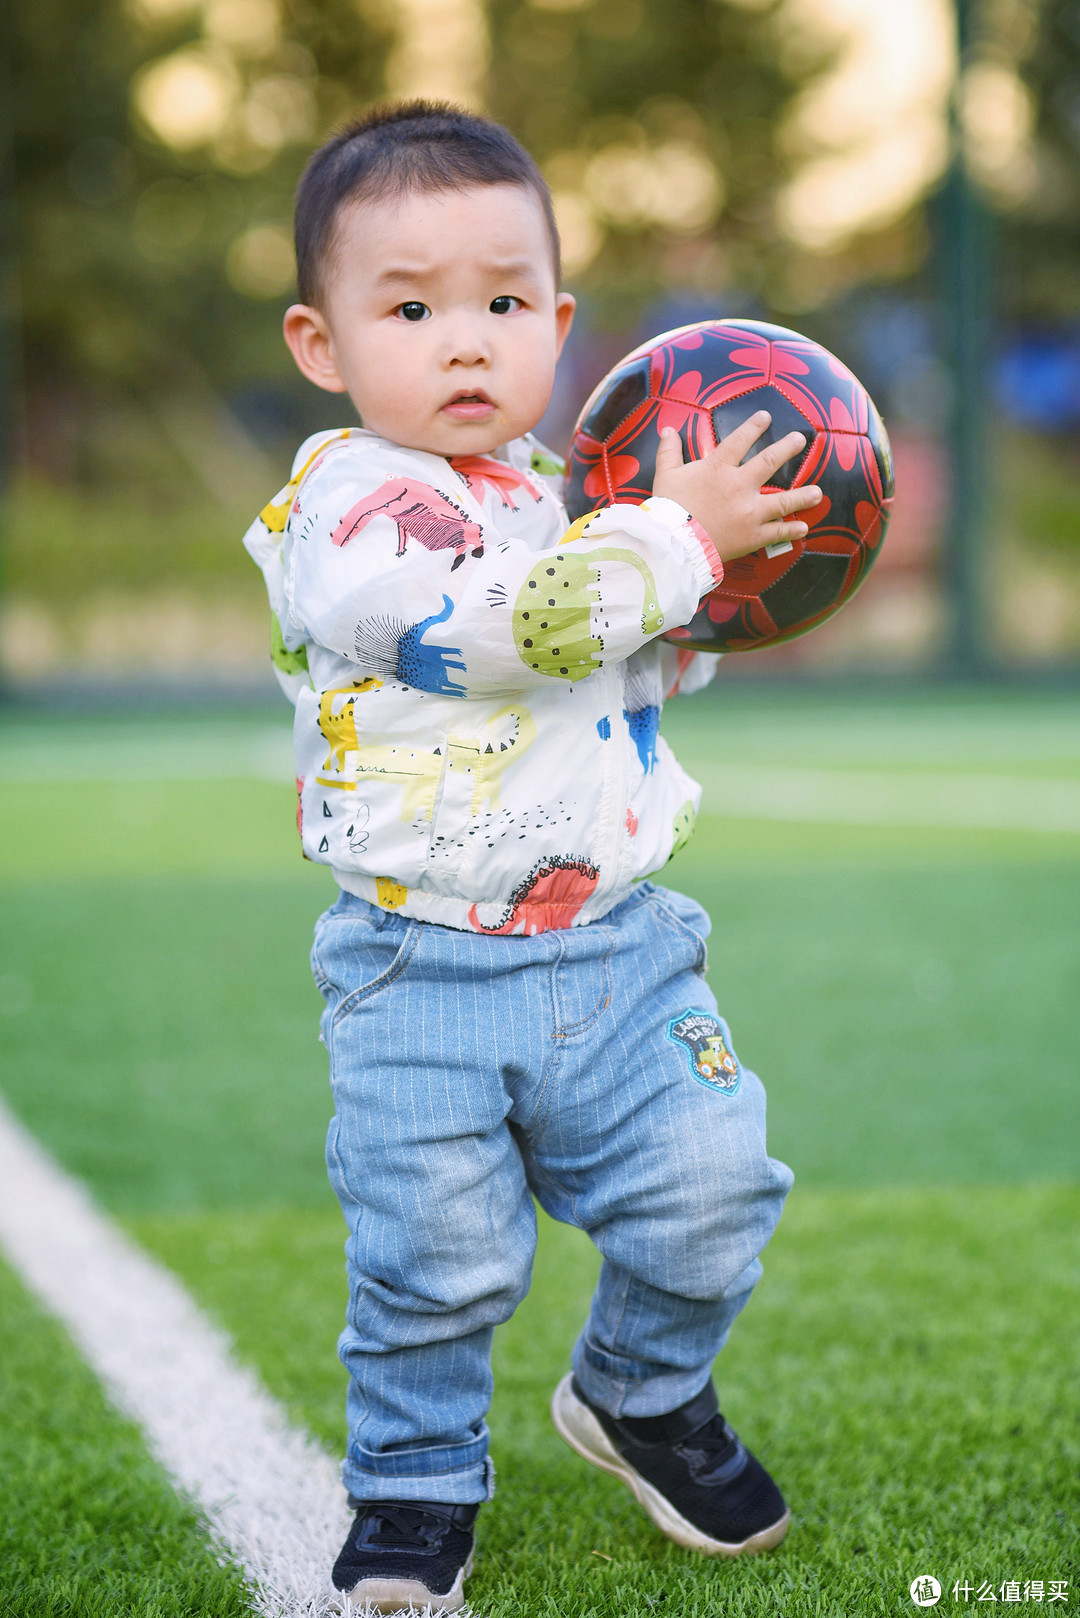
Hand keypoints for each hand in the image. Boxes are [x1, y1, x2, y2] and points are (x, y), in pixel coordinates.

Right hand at [652, 412, 821, 563]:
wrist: (675, 543)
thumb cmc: (668, 509)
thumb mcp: (665, 475)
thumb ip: (669, 452)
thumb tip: (666, 430)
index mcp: (718, 468)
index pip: (739, 440)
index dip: (753, 426)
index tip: (765, 417)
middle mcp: (739, 485)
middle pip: (768, 462)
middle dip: (787, 449)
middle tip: (800, 440)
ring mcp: (750, 511)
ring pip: (783, 500)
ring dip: (802, 495)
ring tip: (817, 492)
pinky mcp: (752, 535)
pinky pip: (777, 532)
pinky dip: (791, 530)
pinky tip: (803, 528)